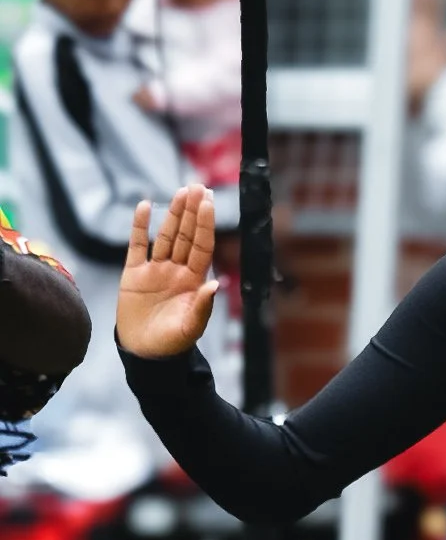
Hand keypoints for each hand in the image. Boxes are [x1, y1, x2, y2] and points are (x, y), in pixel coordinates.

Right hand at [117, 186, 218, 357]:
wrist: (145, 354)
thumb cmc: (172, 343)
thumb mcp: (191, 327)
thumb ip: (203, 306)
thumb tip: (217, 284)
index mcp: (194, 281)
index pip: (202, 246)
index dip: (205, 224)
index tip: (209, 201)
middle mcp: (177, 271)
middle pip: (186, 235)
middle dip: (192, 211)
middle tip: (197, 185)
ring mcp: (155, 270)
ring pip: (165, 236)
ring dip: (172, 214)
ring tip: (181, 191)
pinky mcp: (134, 274)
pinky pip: (137, 245)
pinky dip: (139, 226)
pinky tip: (144, 206)